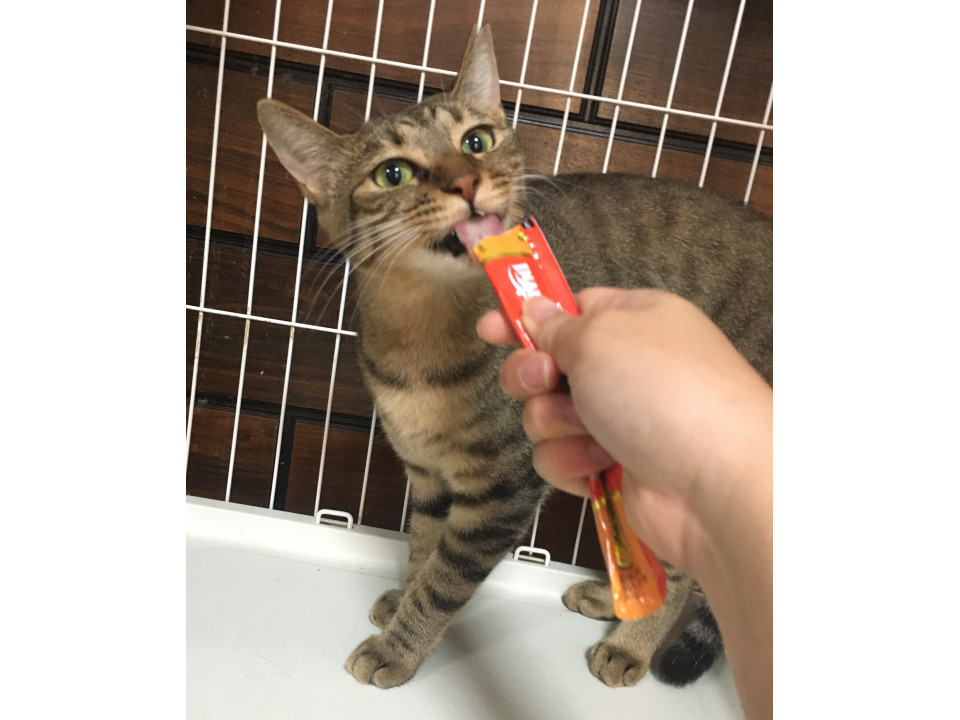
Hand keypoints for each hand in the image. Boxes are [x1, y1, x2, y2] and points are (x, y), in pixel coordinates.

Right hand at [477, 287, 771, 572]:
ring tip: (588, 430)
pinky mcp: (611, 467)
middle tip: (544, 381)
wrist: (714, 482)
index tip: (490, 328)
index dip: (528, 318)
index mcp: (635, 319)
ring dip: (556, 424)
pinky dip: (572, 462)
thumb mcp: (600, 337)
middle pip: (549, 364)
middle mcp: (627, 368)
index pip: (571, 309)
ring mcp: (621, 420)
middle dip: (534, 376)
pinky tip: (598, 465)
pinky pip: (561, 458)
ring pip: (547, 415)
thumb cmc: (663, 391)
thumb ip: (556, 325)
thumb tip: (534, 310)